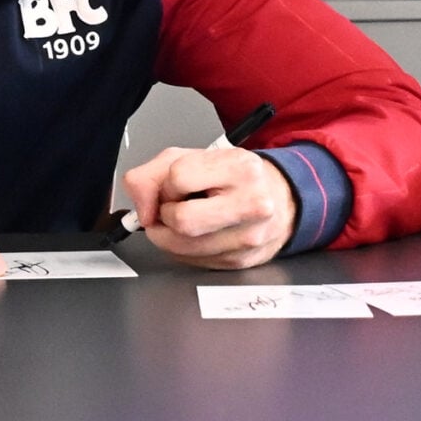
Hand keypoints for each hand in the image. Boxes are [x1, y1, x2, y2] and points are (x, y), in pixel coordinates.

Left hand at [123, 145, 297, 269]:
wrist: (280, 199)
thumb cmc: (233, 177)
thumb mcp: (194, 157)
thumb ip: (152, 174)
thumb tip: (141, 209)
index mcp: (240, 167)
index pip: (179, 177)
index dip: (166, 184)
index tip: (174, 186)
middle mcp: (251, 202)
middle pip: (182, 220)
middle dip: (166, 215)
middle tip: (175, 207)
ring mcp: (248, 237)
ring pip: (183, 247)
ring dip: (170, 235)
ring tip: (186, 219)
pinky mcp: (242, 262)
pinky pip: (193, 262)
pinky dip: (185, 249)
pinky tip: (200, 234)